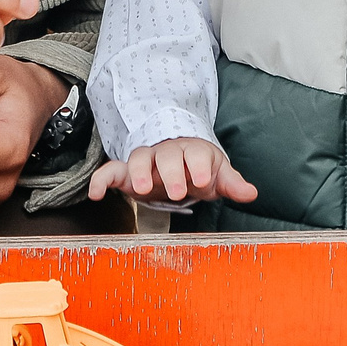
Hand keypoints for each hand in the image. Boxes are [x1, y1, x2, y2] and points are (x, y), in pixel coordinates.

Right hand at [87, 137, 257, 206]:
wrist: (176, 163)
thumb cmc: (199, 169)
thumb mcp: (217, 176)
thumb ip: (231, 184)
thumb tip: (251, 193)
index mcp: (192, 151)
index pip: (196, 154)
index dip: (199, 165)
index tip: (203, 181)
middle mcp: (167, 152)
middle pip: (167, 155)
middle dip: (171, 171)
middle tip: (178, 191)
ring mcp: (145, 161)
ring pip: (139, 158)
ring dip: (138, 172)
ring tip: (140, 188)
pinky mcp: (126, 173)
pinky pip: (110, 171)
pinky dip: (101, 180)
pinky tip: (95, 194)